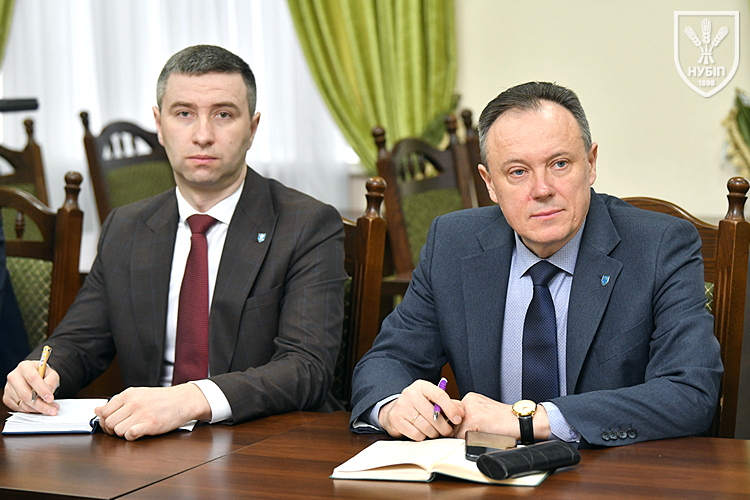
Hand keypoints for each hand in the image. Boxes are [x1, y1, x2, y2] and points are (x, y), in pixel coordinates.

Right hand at [3, 360, 59, 414]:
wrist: (34, 376)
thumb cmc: (42, 374)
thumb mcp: (51, 374)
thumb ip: (51, 381)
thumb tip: (48, 392)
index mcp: (25, 367)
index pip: (32, 379)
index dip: (42, 390)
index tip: (50, 398)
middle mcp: (14, 376)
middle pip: (25, 394)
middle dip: (40, 404)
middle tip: (52, 410)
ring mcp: (9, 388)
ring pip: (22, 403)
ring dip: (37, 409)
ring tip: (50, 409)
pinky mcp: (7, 398)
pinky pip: (19, 408)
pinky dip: (30, 410)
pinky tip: (39, 408)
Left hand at [95, 384, 210, 440]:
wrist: (183, 400)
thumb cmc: (161, 399)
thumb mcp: (137, 395)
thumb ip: (117, 403)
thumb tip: (96, 409)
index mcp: (128, 394)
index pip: (103, 411)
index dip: (105, 421)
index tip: (112, 423)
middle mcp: (133, 403)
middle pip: (109, 423)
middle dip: (112, 430)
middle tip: (123, 429)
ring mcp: (142, 413)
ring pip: (118, 431)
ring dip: (123, 434)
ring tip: (133, 429)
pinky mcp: (151, 424)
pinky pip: (130, 435)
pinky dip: (131, 436)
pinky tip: (139, 432)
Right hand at [378, 380, 463, 440]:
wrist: (396, 410)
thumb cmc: (420, 405)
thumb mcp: (433, 400)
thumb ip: (450, 404)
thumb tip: (461, 412)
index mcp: (422, 386)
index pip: (439, 395)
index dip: (451, 409)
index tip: (457, 419)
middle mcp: (410, 394)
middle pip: (433, 415)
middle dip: (444, 427)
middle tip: (448, 431)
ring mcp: (401, 406)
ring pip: (426, 427)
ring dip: (434, 433)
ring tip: (436, 432)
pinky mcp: (396, 419)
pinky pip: (416, 434)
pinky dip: (423, 436)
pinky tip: (423, 433)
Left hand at [452, 392, 549, 439]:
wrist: (521, 420)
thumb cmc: (506, 420)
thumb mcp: (485, 412)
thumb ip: (470, 416)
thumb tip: (456, 427)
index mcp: (470, 399)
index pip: (452, 415)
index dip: (457, 426)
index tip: (468, 430)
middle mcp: (468, 401)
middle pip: (451, 422)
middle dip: (460, 431)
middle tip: (477, 432)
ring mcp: (469, 410)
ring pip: (455, 430)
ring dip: (465, 436)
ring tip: (482, 433)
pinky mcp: (473, 419)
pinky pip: (462, 436)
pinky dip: (471, 440)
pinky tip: (484, 435)